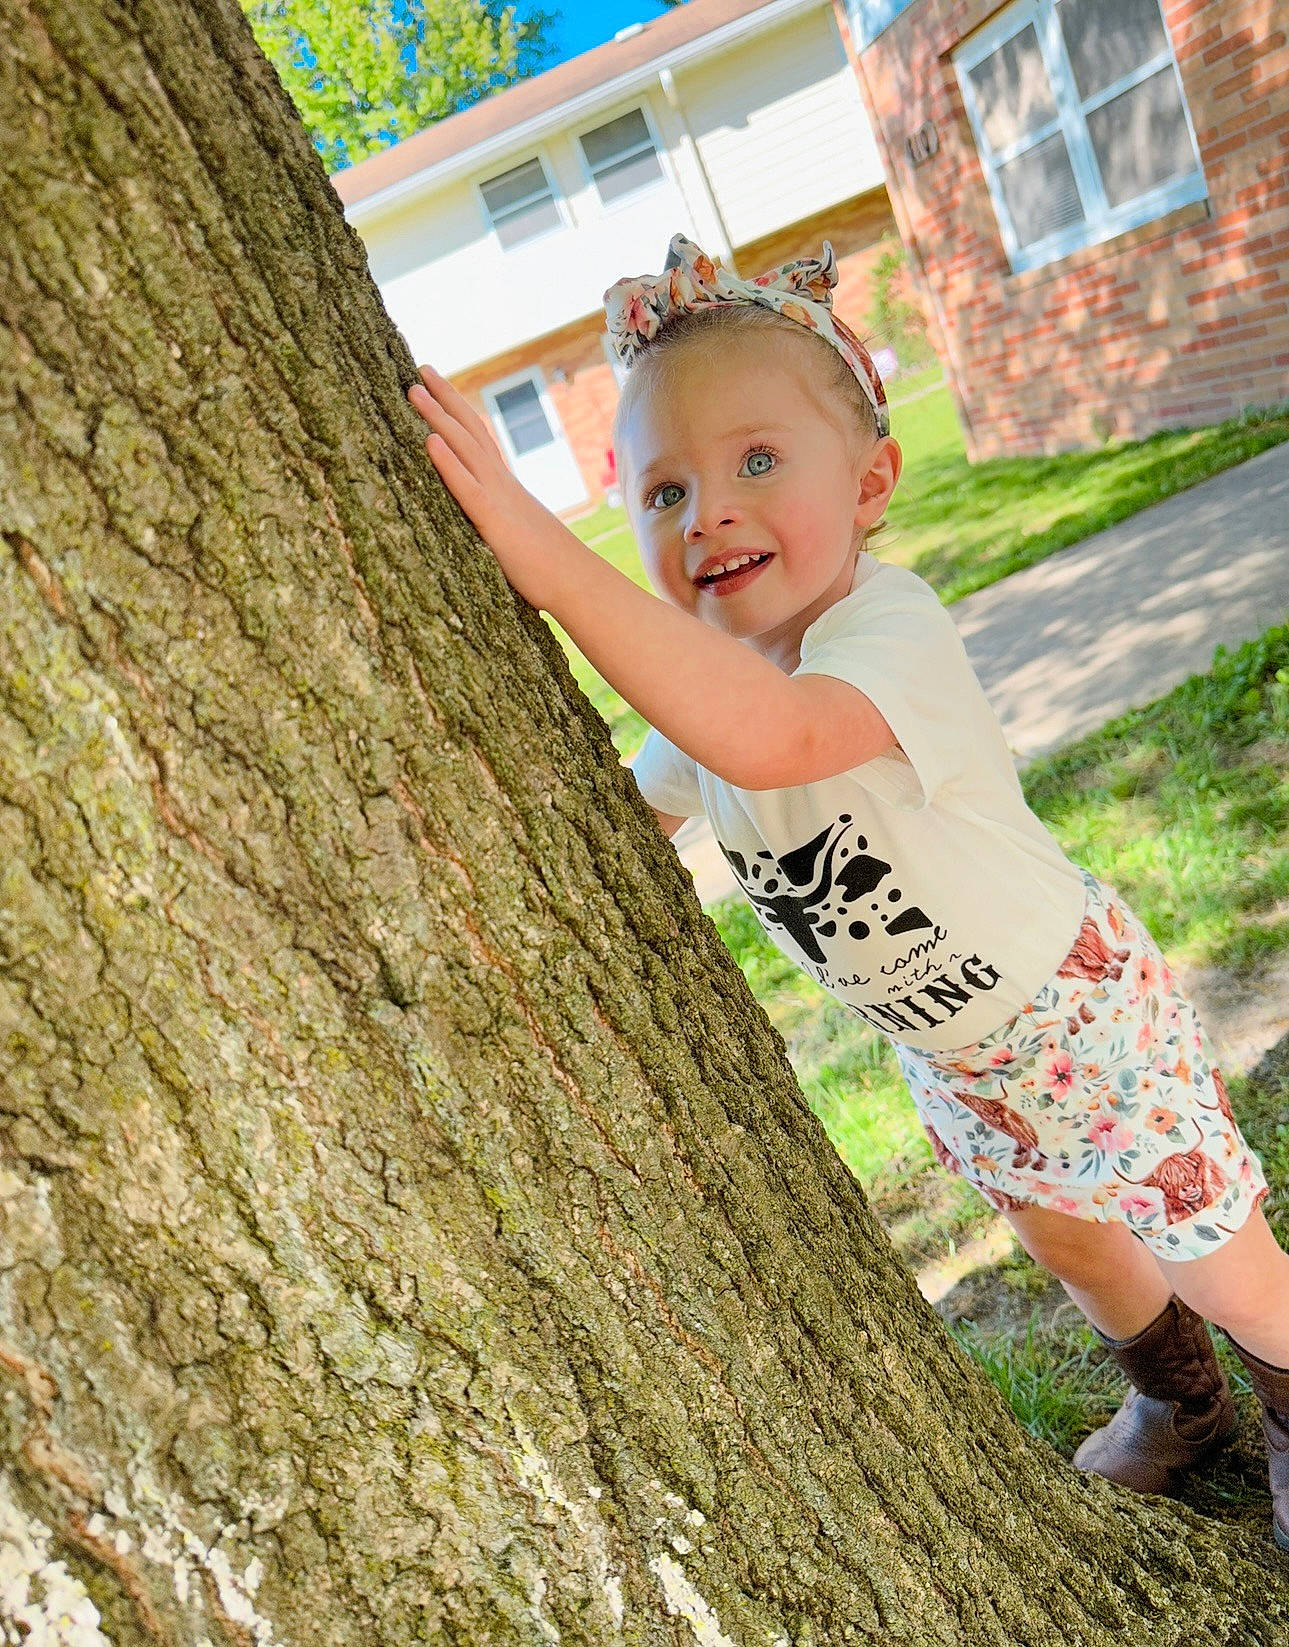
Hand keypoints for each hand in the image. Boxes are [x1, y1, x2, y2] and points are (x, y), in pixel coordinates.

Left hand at [407, 365, 577, 609]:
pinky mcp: (495, 523)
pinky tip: (429, 440)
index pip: (479, 441)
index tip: (438, 389)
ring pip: (465, 448)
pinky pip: (467, 488)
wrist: (580, 586)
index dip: (458, 413)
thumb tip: (487, 531)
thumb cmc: (551, 572)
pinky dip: (448, 462)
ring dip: (438, 417)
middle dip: (444, 399)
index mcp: (506, 490)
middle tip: (420, 369)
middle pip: (470, 431)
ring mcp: (499, 500)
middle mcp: (502, 486)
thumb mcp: (519, 540)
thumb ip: (500, 527)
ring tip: (414, 390)